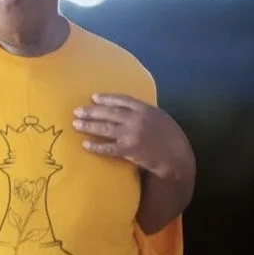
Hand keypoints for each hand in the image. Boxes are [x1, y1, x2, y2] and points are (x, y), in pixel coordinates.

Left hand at [73, 93, 192, 176]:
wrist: (177, 156)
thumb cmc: (171, 137)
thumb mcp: (160, 117)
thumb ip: (144, 112)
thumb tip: (128, 109)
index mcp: (145, 108)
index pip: (121, 100)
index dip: (106, 98)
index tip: (93, 98)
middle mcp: (136, 118)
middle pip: (109, 112)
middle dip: (91, 111)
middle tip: (77, 111)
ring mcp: (132, 133)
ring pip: (105, 127)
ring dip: (89, 125)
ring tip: (76, 124)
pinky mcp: (129, 149)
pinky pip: (108, 147)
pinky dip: (96, 146)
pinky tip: (85, 144)